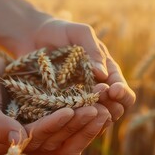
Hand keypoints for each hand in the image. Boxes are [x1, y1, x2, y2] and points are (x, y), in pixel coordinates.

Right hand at [0, 51, 109, 154]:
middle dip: (75, 127)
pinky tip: (98, 108)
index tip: (71, 110)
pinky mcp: (40, 124)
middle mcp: (15, 144)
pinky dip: (82, 123)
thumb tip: (19, 140)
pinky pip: (65, 131)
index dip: (51, 126)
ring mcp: (29, 135)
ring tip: (104, 109)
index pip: (30, 139)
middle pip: (51, 143)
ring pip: (63, 141)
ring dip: (84, 127)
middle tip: (98, 109)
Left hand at [16, 19, 135, 120]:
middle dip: (110, 108)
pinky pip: (69, 122)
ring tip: (83, 109)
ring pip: (93, 121)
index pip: (123, 92)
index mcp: (107, 74)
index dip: (122, 94)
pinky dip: (71, 123)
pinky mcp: (59, 109)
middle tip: (98, 98)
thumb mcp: (79, 33)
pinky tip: (65, 117)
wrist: (31, 38)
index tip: (112, 90)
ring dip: (92, 118)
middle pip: (113, 111)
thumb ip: (93, 50)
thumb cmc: (60, 32)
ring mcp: (78, 102)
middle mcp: (96, 92)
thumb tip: (103, 75)